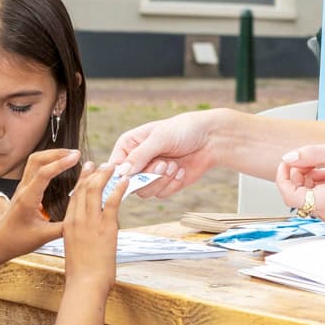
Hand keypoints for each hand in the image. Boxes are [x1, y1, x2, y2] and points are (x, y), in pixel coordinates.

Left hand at [0, 148, 80, 256]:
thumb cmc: (18, 240)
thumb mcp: (43, 237)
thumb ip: (63, 228)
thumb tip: (83, 217)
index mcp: (28, 199)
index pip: (44, 174)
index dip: (61, 163)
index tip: (77, 157)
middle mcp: (23, 189)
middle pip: (37, 159)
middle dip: (57, 153)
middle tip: (76, 154)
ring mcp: (22, 187)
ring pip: (35, 160)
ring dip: (52, 154)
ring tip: (70, 156)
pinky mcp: (24, 188)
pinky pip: (35, 167)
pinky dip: (49, 161)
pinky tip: (60, 165)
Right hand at [60, 162, 120, 291]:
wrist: (85, 283)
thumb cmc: (81, 273)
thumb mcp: (75, 250)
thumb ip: (80, 237)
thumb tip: (88, 235)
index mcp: (68, 225)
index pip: (74, 197)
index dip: (81, 182)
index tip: (86, 172)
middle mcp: (77, 220)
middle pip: (83, 189)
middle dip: (92, 174)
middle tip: (98, 164)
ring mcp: (91, 222)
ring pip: (96, 190)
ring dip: (105, 176)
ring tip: (112, 166)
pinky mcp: (106, 227)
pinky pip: (113, 201)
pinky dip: (119, 189)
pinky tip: (124, 181)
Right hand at [106, 109, 223, 199]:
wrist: (210, 139)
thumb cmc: (183, 130)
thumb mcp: (160, 138)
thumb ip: (140, 155)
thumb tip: (122, 172)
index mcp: (128, 146)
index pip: (114, 167)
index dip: (120, 176)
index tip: (132, 178)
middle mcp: (136, 162)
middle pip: (129, 184)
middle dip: (148, 176)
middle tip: (164, 163)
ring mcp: (150, 175)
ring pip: (145, 192)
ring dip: (162, 180)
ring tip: (174, 165)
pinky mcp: (164, 184)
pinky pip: (161, 194)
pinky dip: (172, 184)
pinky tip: (181, 170)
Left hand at [276, 142, 324, 224]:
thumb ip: (311, 154)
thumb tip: (288, 158)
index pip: (290, 196)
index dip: (283, 177)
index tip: (287, 162)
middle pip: (297, 195)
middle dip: (299, 174)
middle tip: (312, 159)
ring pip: (306, 196)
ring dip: (309, 178)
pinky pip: (317, 199)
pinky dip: (318, 184)